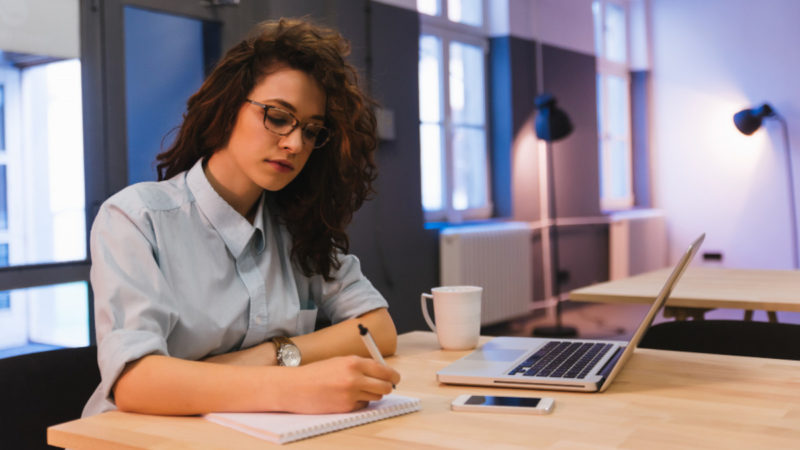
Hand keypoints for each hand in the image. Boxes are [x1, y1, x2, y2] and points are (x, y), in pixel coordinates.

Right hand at [279, 355, 400, 413]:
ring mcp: (350, 394)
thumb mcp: (339, 362)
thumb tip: (382, 373)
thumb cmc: (316, 373)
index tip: (395, 379)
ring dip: (372, 394)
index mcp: (353, 362)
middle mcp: (354, 378)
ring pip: (376, 397)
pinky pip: (362, 405)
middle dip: (387, 387)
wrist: (295, 387)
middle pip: (385, 386)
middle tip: (385, 387)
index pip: (384, 370)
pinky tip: (345, 398)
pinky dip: (359, 402)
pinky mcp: (346, 407)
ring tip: (358, 390)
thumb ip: (360, 366)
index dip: (393, 376)